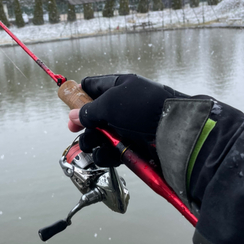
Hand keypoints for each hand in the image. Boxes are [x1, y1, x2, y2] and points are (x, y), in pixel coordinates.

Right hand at [68, 74, 187, 165]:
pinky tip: (102, 155)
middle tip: (74, 130)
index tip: (70, 108)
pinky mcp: (132, 146)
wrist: (174, 131)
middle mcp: (123, 107)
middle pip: (94, 115)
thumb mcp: (111, 104)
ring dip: (91, 141)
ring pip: (100, 135)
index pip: (93, 87)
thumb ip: (89, 110)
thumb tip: (74, 115)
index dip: (79, 96)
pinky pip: (112, 150)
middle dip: (83, 124)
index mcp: (119, 87)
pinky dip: (104, 154)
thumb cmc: (143, 108)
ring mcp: (128, 127)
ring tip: (89, 145)